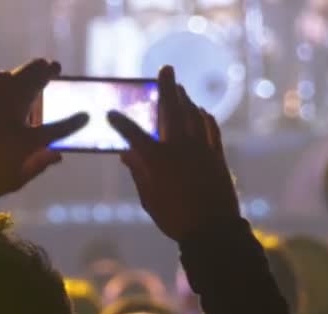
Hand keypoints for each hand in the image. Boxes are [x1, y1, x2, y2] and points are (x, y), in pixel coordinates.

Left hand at [0, 59, 87, 201]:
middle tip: (55, 67)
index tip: (85, 116)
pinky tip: (10, 78)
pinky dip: (8, 76)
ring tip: (38, 68)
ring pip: (15, 77)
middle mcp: (11, 115)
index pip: (56, 129)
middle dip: (47, 73)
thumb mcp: (15, 180)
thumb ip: (39, 165)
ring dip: (29, 70)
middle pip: (34, 85)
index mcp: (25, 141)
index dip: (73, 123)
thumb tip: (57, 156)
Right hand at [108, 66, 239, 240]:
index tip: (111, 113)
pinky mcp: (216, 154)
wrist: (212, 229)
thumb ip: (138, 173)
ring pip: (193, 115)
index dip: (121, 122)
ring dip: (186, 98)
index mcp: (157, 160)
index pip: (134, 134)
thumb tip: (127, 154)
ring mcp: (200, 149)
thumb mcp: (149, 199)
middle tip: (166, 69)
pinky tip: (201, 112)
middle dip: (167, 87)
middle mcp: (178, 148)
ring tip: (180, 88)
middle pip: (171, 110)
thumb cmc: (175, 218)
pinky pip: (211, 128)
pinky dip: (205, 117)